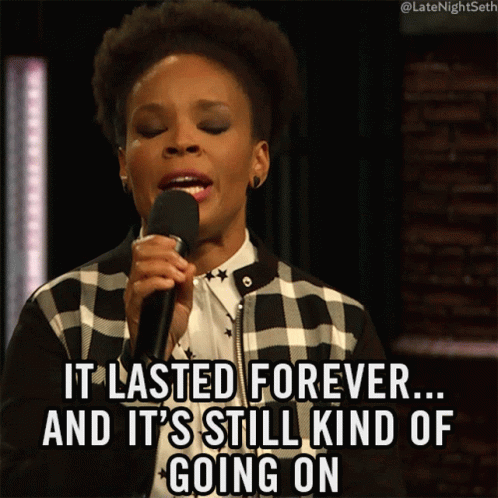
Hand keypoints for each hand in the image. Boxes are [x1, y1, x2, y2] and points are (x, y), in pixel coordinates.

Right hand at [124, 234, 195, 359]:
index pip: (144, 249)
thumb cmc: (168, 326)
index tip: (174, 244)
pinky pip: (140, 288)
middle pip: (141, 253)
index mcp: (148, 277)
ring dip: (164, 267)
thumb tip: (190, 266)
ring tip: (178, 276)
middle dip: (165, 253)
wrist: (162, 348)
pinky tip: (169, 285)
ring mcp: (134, 294)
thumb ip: (187, 284)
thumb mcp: (184, 302)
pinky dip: (157, 282)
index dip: (158, 241)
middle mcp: (137, 282)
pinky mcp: (133, 307)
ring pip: (141, 268)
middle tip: (181, 263)